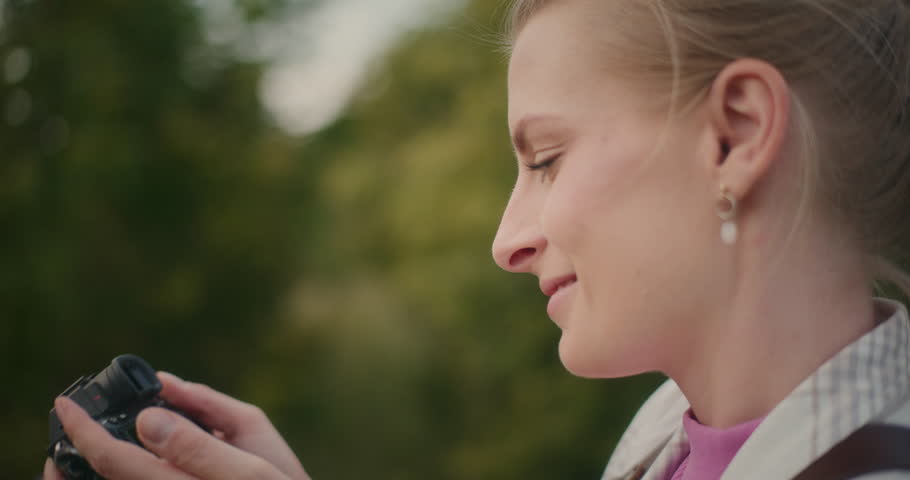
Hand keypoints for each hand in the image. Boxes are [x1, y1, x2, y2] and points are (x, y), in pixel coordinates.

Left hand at [44, 372, 310, 479]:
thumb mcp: (254, 462)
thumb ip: (199, 440)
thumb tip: (149, 416)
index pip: (110, 456)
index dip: (82, 428)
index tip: (65, 403)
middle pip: (99, 479)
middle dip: (76, 451)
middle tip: (72, 422)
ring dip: (92, 466)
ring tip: (91, 441)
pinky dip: (121, 474)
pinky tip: (133, 457)